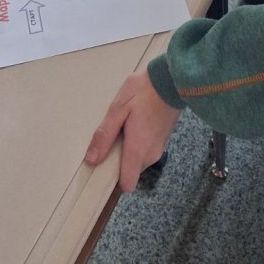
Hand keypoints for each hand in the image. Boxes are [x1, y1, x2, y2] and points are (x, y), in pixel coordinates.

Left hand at [85, 71, 181, 191]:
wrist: (171, 79)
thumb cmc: (143, 92)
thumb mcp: (118, 109)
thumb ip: (105, 136)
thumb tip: (91, 160)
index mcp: (138, 151)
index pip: (127, 184)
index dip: (113, 179)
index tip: (102, 167)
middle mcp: (151, 155)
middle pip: (130, 170)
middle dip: (118, 158)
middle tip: (112, 134)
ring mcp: (159, 148)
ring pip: (137, 159)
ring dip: (128, 148)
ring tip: (123, 124)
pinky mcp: (163, 140)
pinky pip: (145, 149)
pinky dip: (137, 142)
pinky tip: (135, 121)